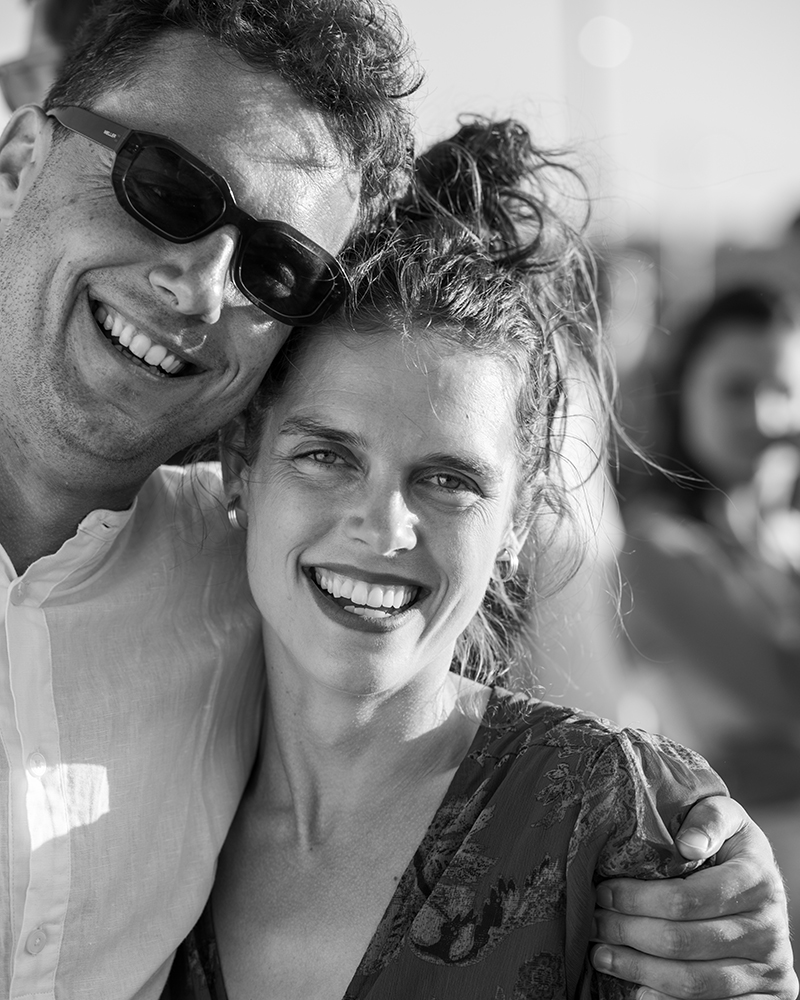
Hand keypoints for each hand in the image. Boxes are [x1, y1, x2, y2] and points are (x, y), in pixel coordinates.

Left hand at [590, 795, 797, 999]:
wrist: (767, 889)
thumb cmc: (731, 847)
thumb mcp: (726, 817)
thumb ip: (709, 819)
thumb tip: (688, 843)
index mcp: (757, 880)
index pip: (687, 898)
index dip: (638, 898)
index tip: (604, 892)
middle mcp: (768, 929)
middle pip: (683, 942)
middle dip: (628, 932)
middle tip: (595, 922)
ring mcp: (770, 969)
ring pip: (693, 982)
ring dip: (639, 970)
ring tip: (602, 955)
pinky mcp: (768, 997)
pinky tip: (638, 989)